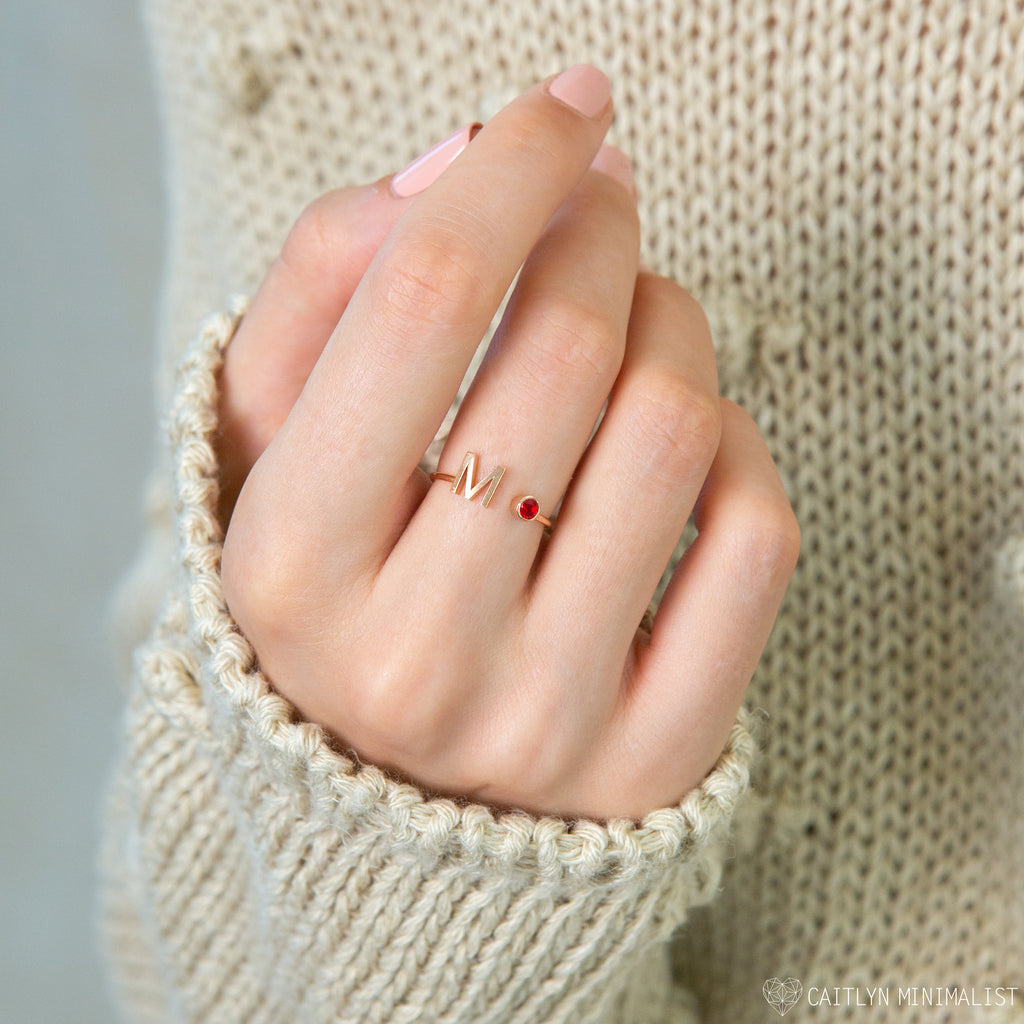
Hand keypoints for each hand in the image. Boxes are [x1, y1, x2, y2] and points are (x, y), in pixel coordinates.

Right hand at [218, 66, 799, 821]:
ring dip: (672, 324)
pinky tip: (689, 440)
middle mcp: (416, 657)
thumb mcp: (271, 438)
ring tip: (635, 321)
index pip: (421, 299)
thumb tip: (459, 166)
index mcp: (294, 566)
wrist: (397, 772)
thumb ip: (326, 282)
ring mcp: (545, 721)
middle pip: (565, 351)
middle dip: (598, 234)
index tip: (561, 111)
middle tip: (594, 215)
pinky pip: (757, 536)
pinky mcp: (655, 753)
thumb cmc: (339, 580)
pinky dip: (740, 445)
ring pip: (676, 430)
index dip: (508, 168)